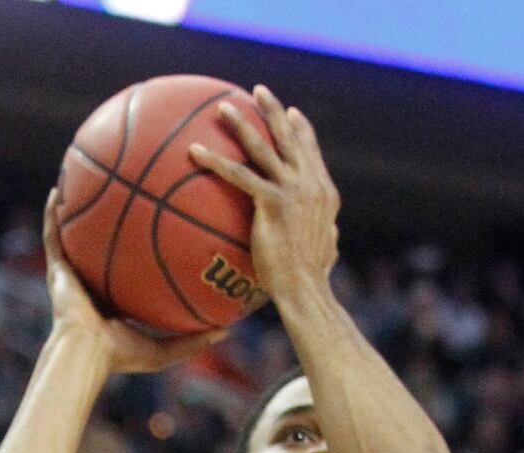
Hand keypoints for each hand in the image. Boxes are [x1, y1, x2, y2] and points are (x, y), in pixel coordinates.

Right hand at [43, 189, 225, 374]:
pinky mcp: (56, 269)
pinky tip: (56, 189)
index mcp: (113, 299)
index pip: (128, 267)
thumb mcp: (165, 349)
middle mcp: (91, 282)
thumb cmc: (121, 356)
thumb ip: (194, 340)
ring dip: (76, 207)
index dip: (139, 247)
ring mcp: (71, 275)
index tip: (156, 223)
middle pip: (102, 242)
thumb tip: (228, 331)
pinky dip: (51, 213)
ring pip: (73, 233)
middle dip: (110, 217)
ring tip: (81, 176)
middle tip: (125, 188)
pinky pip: (52, 234)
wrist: (85, 354)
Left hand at [191, 85, 339, 305]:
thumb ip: (326, 237)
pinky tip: (194, 152)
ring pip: (262, 147)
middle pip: (289, 137)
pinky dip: (215, 161)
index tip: (292, 113)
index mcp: (323, 193)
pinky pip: (238, 174)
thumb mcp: (325, 252)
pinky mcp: (273, 202)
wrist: (306, 290)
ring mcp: (292, 190)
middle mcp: (310, 184)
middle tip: (258, 91)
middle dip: (273, 110)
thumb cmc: (311, 281)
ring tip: (222, 109)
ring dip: (241, 124)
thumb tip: (329, 240)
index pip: (311, 152)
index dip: (302, 130)